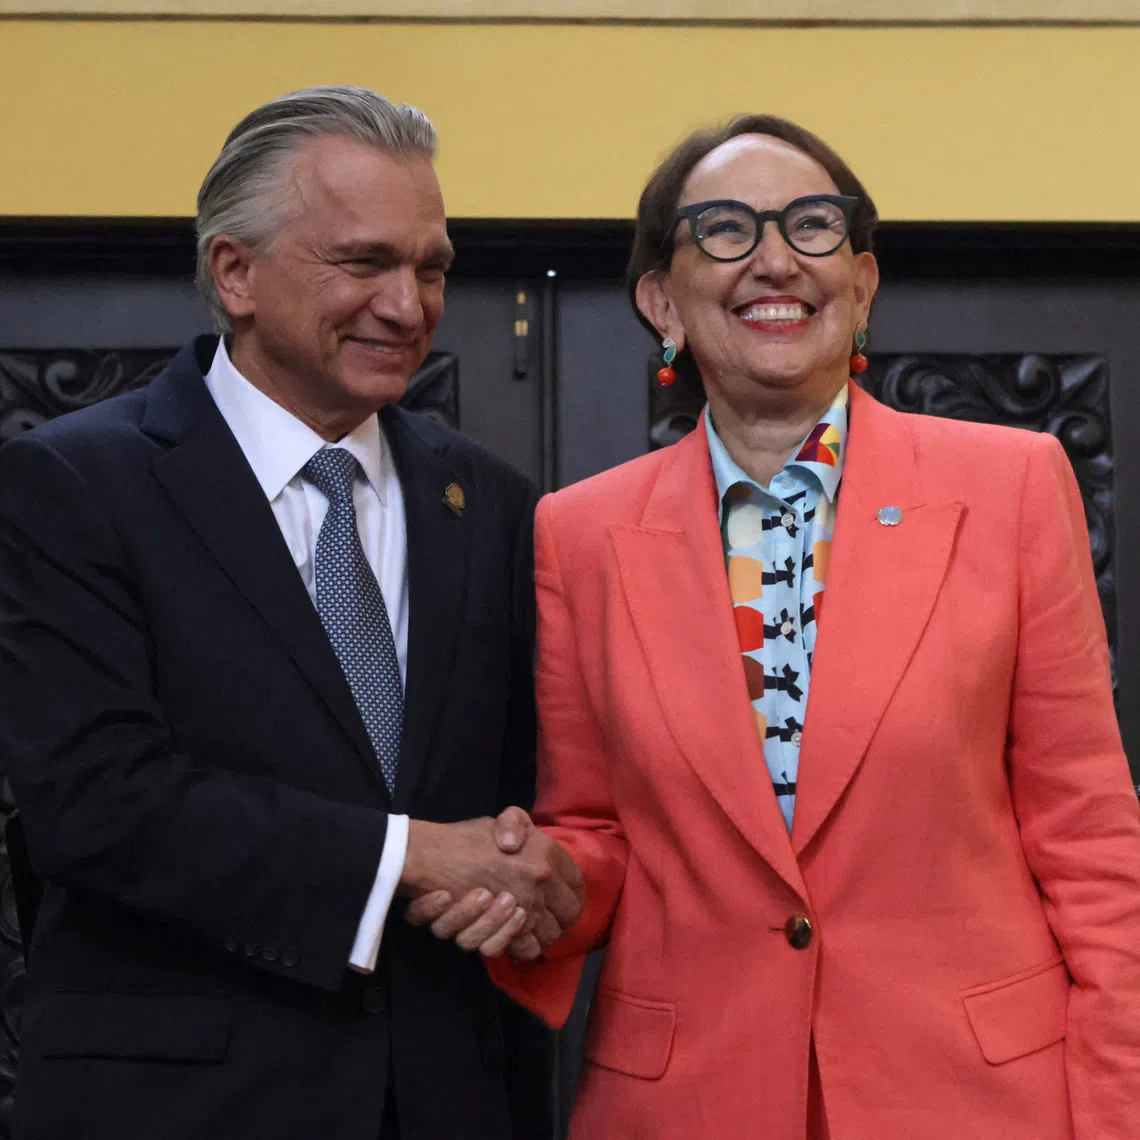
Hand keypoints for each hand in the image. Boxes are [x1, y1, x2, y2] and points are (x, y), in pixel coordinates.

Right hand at [404, 807, 581, 957]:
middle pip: (568, 916)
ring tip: (525, 926)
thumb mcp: (499, 820)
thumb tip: (518, 844)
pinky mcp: (500, 930)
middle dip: (560, 920)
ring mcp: (520, 908)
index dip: (574, 896)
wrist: (430, 858)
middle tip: (547, 919)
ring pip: (545, 936)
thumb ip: (518, 825)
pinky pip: (520, 950)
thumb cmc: (465, 839)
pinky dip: (517, 947)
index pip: (578, 885)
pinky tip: (513, 940)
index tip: (566, 902)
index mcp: (544, 855)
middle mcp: (538, 882)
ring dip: (538, 935)